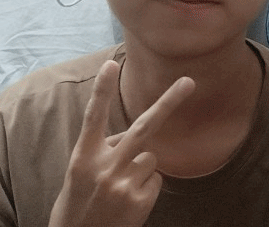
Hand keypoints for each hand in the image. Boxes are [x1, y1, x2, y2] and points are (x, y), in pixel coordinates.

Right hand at [49, 60, 194, 226]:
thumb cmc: (78, 204)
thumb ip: (102, 152)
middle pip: (143, 128)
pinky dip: (146, 187)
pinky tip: (128, 202)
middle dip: (169, 102)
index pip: (93, 117)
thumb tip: (129, 137)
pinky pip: (156, 179)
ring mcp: (124, 184)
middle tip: (189, 82)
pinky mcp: (140, 200)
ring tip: (119, 189)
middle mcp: (104, 168)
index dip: (102, 90)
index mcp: (82, 158)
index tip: (110, 64)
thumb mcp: (80, 175)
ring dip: (141, 168)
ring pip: (150, 157)